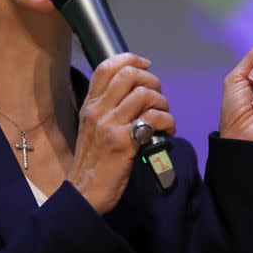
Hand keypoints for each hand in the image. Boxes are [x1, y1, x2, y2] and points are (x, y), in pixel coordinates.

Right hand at [67, 53, 174, 213]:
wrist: (84, 193)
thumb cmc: (92, 162)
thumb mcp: (92, 128)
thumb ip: (108, 109)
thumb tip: (134, 93)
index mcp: (90, 104)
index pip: (107, 67)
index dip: (131, 59)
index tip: (146, 65)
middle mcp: (98, 110)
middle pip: (129, 75)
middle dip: (152, 81)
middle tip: (158, 98)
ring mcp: (110, 124)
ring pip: (144, 94)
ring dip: (162, 103)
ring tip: (164, 117)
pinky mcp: (124, 142)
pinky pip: (153, 119)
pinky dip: (168, 122)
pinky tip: (167, 132)